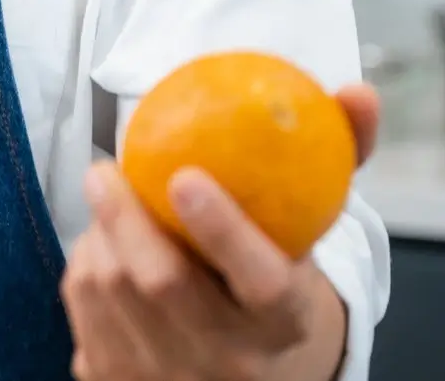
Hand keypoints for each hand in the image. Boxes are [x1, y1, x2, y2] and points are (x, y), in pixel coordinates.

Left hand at [61, 83, 378, 380]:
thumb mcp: (311, 227)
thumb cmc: (279, 269)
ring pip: (114, 296)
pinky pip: (85, 321)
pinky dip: (85, 273)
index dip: (222, 230)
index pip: (261, 281)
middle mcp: (232, 363)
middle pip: (164, 287)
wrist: (257, 368)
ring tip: (106, 205)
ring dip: (98, 240)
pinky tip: (100, 250)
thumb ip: (338, 155)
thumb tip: (358, 91)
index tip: (185, 175)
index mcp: (283, 319)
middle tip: (102, 170)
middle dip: (125, 221)